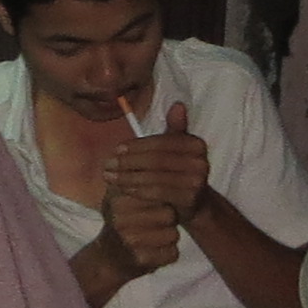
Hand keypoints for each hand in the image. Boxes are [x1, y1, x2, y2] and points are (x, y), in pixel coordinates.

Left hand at [102, 104, 208, 260]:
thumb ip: (174, 129)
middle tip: (107, 164)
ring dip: (128, 177)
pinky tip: (123, 189)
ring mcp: (197, 181)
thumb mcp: (174, 148)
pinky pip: (158, 192)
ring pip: (155, 176)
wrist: (193, 202)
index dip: (136, 146)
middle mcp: (201, 162)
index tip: (116, 149)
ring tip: (109, 177)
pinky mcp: (190, 199)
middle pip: (156, 159)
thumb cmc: (177, 170)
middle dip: (128, 162)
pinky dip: (138, 190)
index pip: (161, 142)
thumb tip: (178, 104)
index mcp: (196, 144)